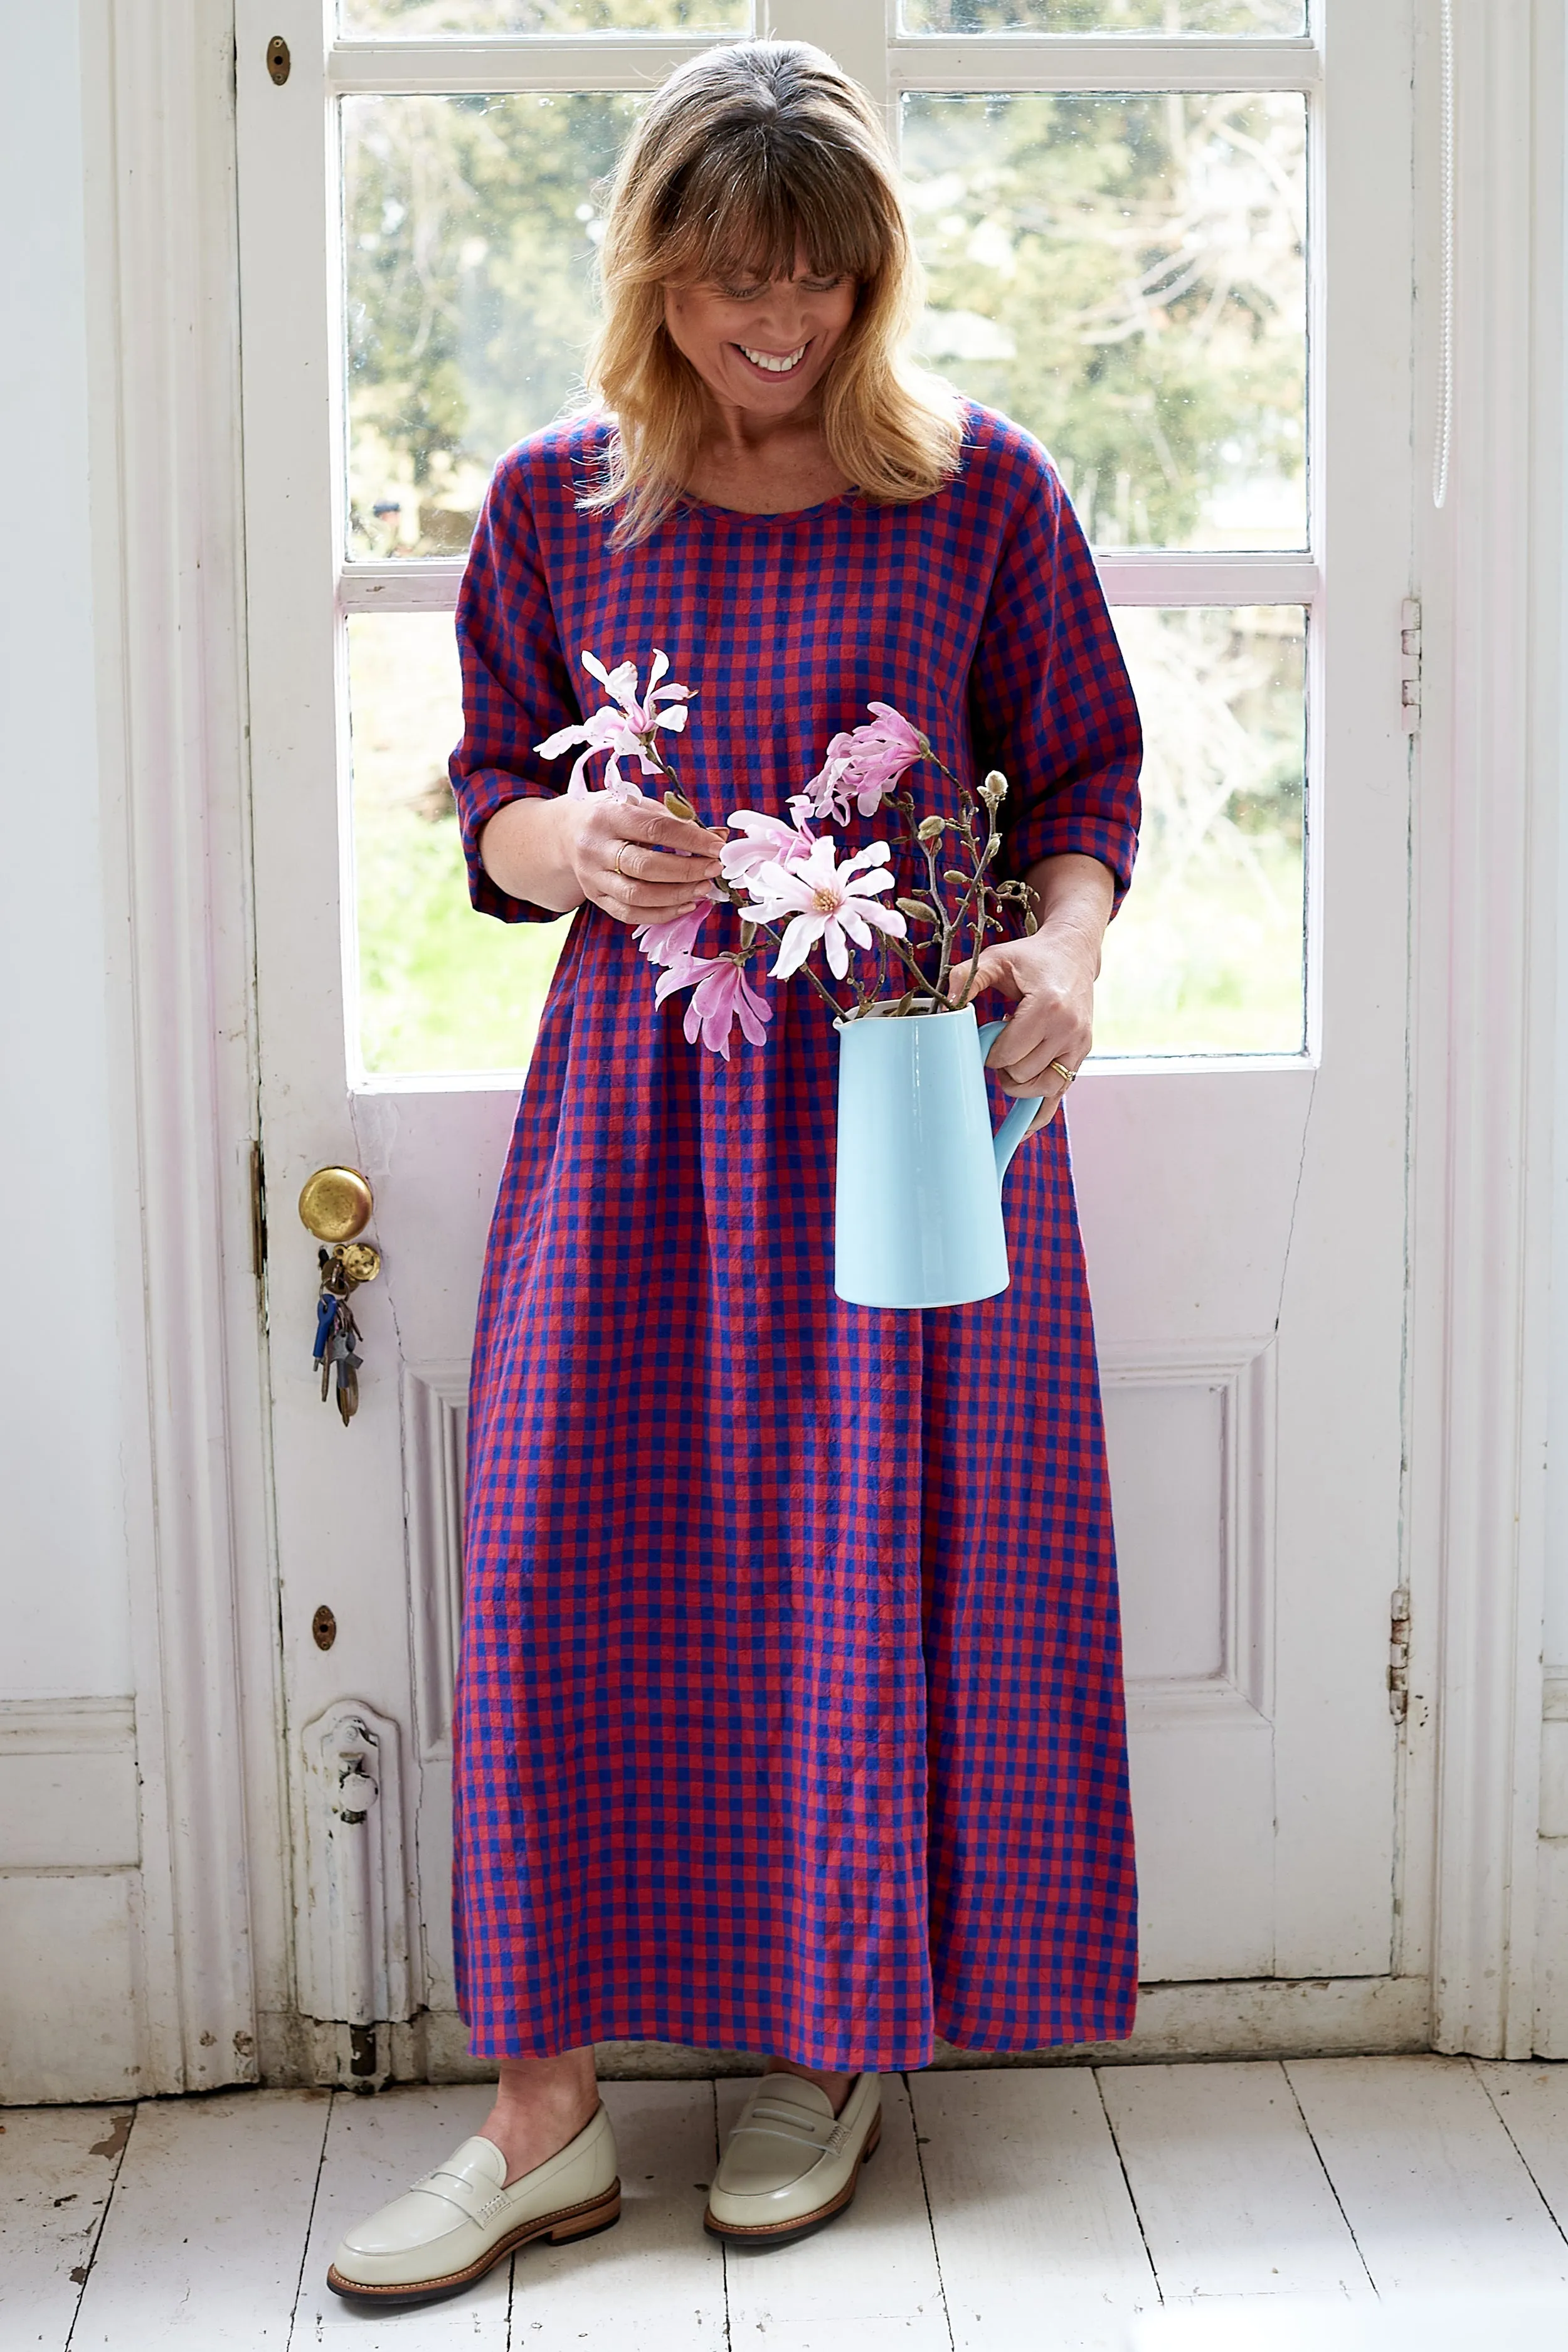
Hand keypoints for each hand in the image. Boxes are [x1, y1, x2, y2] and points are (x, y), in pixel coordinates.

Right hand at [564, 796, 726, 929]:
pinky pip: (630, 914)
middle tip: (714, 869)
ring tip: (704, 889)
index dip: (690, 840)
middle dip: (686, 870)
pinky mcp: (595, 898)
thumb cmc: (615, 817)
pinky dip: (662, 914)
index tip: (717, 847)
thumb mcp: (640, 808)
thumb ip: (677, 820)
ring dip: (677, 895)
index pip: (655, 829)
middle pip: (644, 866)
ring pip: (637, 895)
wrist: (568, 835)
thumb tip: (720, 837)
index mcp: (608, 816)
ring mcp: (592, 877)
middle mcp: (595, 848)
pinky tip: (687, 906)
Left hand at [946, 928, 1095, 1132]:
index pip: (1009, 1053)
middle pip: (1023, 1073)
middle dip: (1002, 1067)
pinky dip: (1041, 1110)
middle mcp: (1069, 1028)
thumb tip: (945, 1003)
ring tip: (1011, 1063)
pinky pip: (1061, 1093)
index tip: (986, 1040)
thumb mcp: (998, 959)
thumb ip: (968, 977)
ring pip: (1041, 1089)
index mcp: (1048, 1006)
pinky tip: (1024, 1127)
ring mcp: (1079, 1044)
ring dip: (1019, 1085)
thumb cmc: (1033, 958)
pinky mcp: (1083, 1054)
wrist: (1073, 953)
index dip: (989, 1053)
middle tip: (998, 1048)